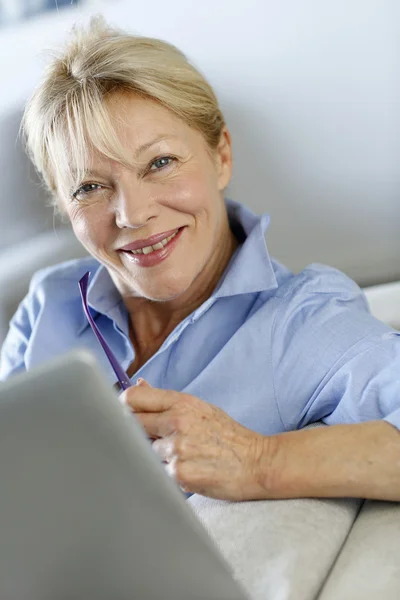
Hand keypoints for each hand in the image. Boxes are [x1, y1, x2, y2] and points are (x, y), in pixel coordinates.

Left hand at [120, 379, 267, 500]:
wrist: (257, 462)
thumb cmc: (228, 436)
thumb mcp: (199, 408)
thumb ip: (166, 400)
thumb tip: (138, 384)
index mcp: (181, 403)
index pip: (133, 398)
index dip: (123, 406)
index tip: (125, 413)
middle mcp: (177, 422)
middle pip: (132, 424)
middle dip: (138, 432)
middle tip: (157, 438)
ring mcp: (177, 449)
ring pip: (146, 452)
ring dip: (157, 456)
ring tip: (183, 456)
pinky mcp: (179, 474)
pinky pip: (159, 473)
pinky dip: (169, 474)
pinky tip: (189, 470)